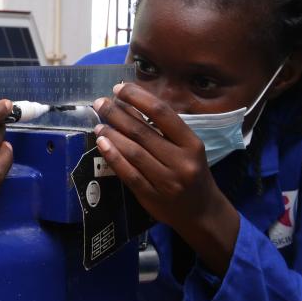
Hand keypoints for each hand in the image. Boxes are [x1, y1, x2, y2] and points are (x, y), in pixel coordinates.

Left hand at [92, 83, 239, 275]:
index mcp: (192, 143)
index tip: (120, 88)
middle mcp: (181, 161)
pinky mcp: (152, 196)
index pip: (162, 113)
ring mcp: (166, 180)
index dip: (138, 98)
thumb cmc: (193, 173)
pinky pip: (128, 174)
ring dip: (112, 134)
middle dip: (117, 114)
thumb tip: (131, 104)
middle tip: (100, 103)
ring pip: (133, 152)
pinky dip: (113, 157)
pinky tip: (102, 144)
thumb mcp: (188, 148)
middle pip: (142, 132)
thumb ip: (164, 129)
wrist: (202, 212)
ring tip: (99, 124)